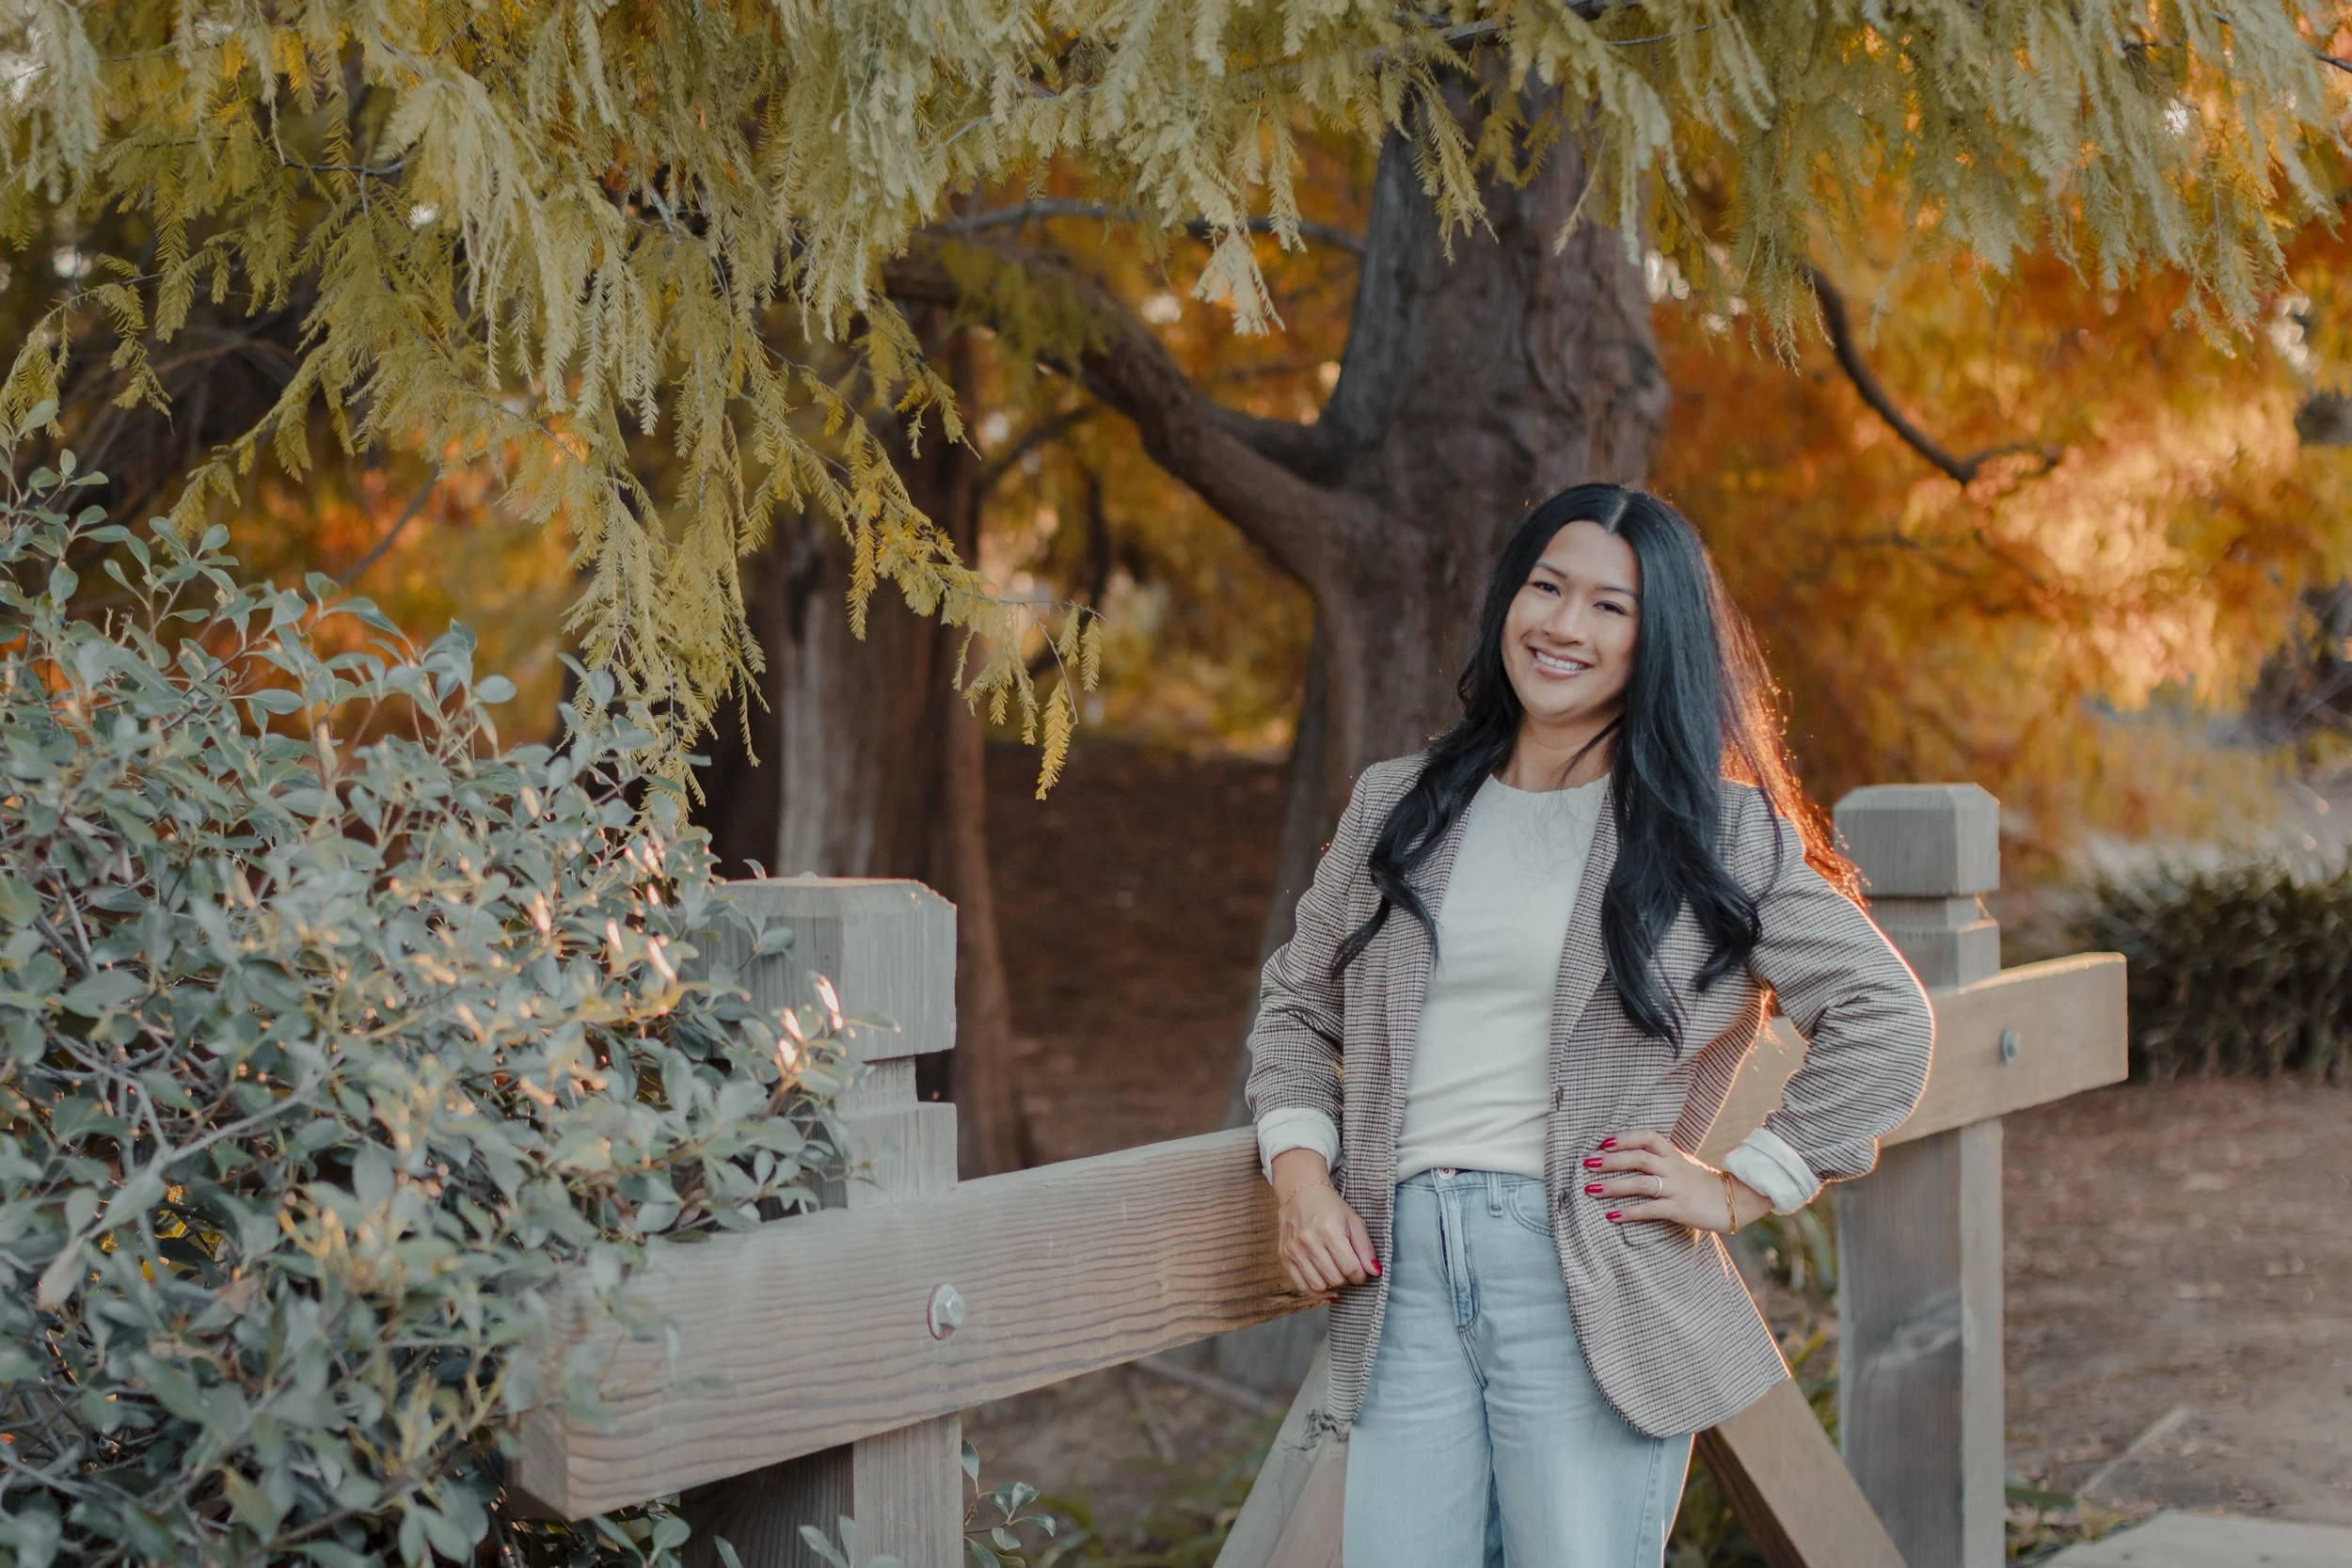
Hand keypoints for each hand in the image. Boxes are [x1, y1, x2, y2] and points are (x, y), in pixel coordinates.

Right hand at [1269, 1148, 1379, 1299]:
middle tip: (1348, 1269)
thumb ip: (1366, 1248)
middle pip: (1335, 1278)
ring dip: (1332, 1285)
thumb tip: (1375, 1272)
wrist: (1301, 1192)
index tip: (1361, 1271)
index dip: (1361, 1275)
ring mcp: (1294, 1250)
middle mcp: (1309, 1241)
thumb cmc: (1330, 1207)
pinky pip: (1300, 1285)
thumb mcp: (1354, 1221)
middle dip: (1347, 1279)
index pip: (1351, 1268)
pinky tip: (1325, 1287)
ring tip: (1336, 1274)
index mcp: (1330, 1230)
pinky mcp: (1284, 1256)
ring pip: (1318, 1285)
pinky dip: (1315, 1292)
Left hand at [1581, 1128, 1770, 1233]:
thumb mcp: (1683, 1164)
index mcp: (1674, 1154)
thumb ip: (1661, 1159)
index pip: (1648, 1137)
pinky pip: (1650, 1209)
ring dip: (1613, 1186)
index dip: (1625, 1137)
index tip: (1603, 1142)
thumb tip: (1632, 1155)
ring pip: (1640, 1183)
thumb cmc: (1704, 1184)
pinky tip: (1611, 1215)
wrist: (1737, 1201)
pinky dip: (1629, 1212)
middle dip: (1610, 1160)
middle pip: (1639, 1157)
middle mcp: (1673, 1168)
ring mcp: (1676, 1188)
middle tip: (1587, 1164)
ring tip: (1590, 1190)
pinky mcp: (1679, 1208)